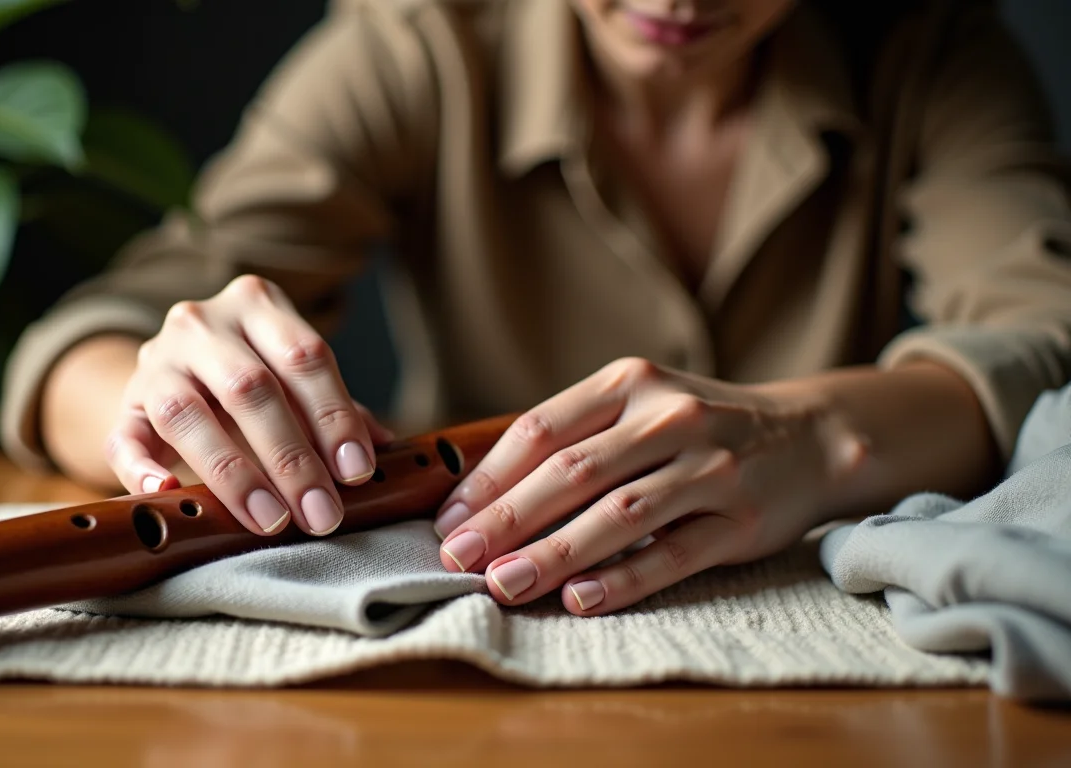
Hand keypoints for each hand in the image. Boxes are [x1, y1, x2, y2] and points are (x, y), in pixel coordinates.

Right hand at [104, 275, 392, 535]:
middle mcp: (202, 323)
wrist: (174, 375)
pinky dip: (141, 468)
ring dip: (234, 473)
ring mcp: (155, 361)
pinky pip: (124, 437)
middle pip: (250, 387)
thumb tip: (385, 447)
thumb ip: (335, 409)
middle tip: (321, 515)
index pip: (305, 356)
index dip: (333, 416)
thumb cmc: (252, 382)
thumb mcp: (294, 381)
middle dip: (291, 458)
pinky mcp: (121, 406)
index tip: (357, 473)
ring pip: (188, 412)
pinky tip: (167, 492)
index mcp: (258, 304)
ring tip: (270, 520)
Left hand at [432, 358, 866, 613]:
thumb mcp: (639, 405)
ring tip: (502, 584)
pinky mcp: (741, 521)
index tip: (447, 519)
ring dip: (554, 553)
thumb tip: (483, 495)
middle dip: (507, 518)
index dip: (488, 478)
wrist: (811, 434)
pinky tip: (578, 601)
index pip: (542, 429)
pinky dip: (623, 580)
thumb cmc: (698, 427)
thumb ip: (574, 437)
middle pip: (572, 471)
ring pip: (618, 514)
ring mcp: (710, 469)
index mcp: (630, 383)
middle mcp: (669, 418)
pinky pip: (672, 555)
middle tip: (457, 557)